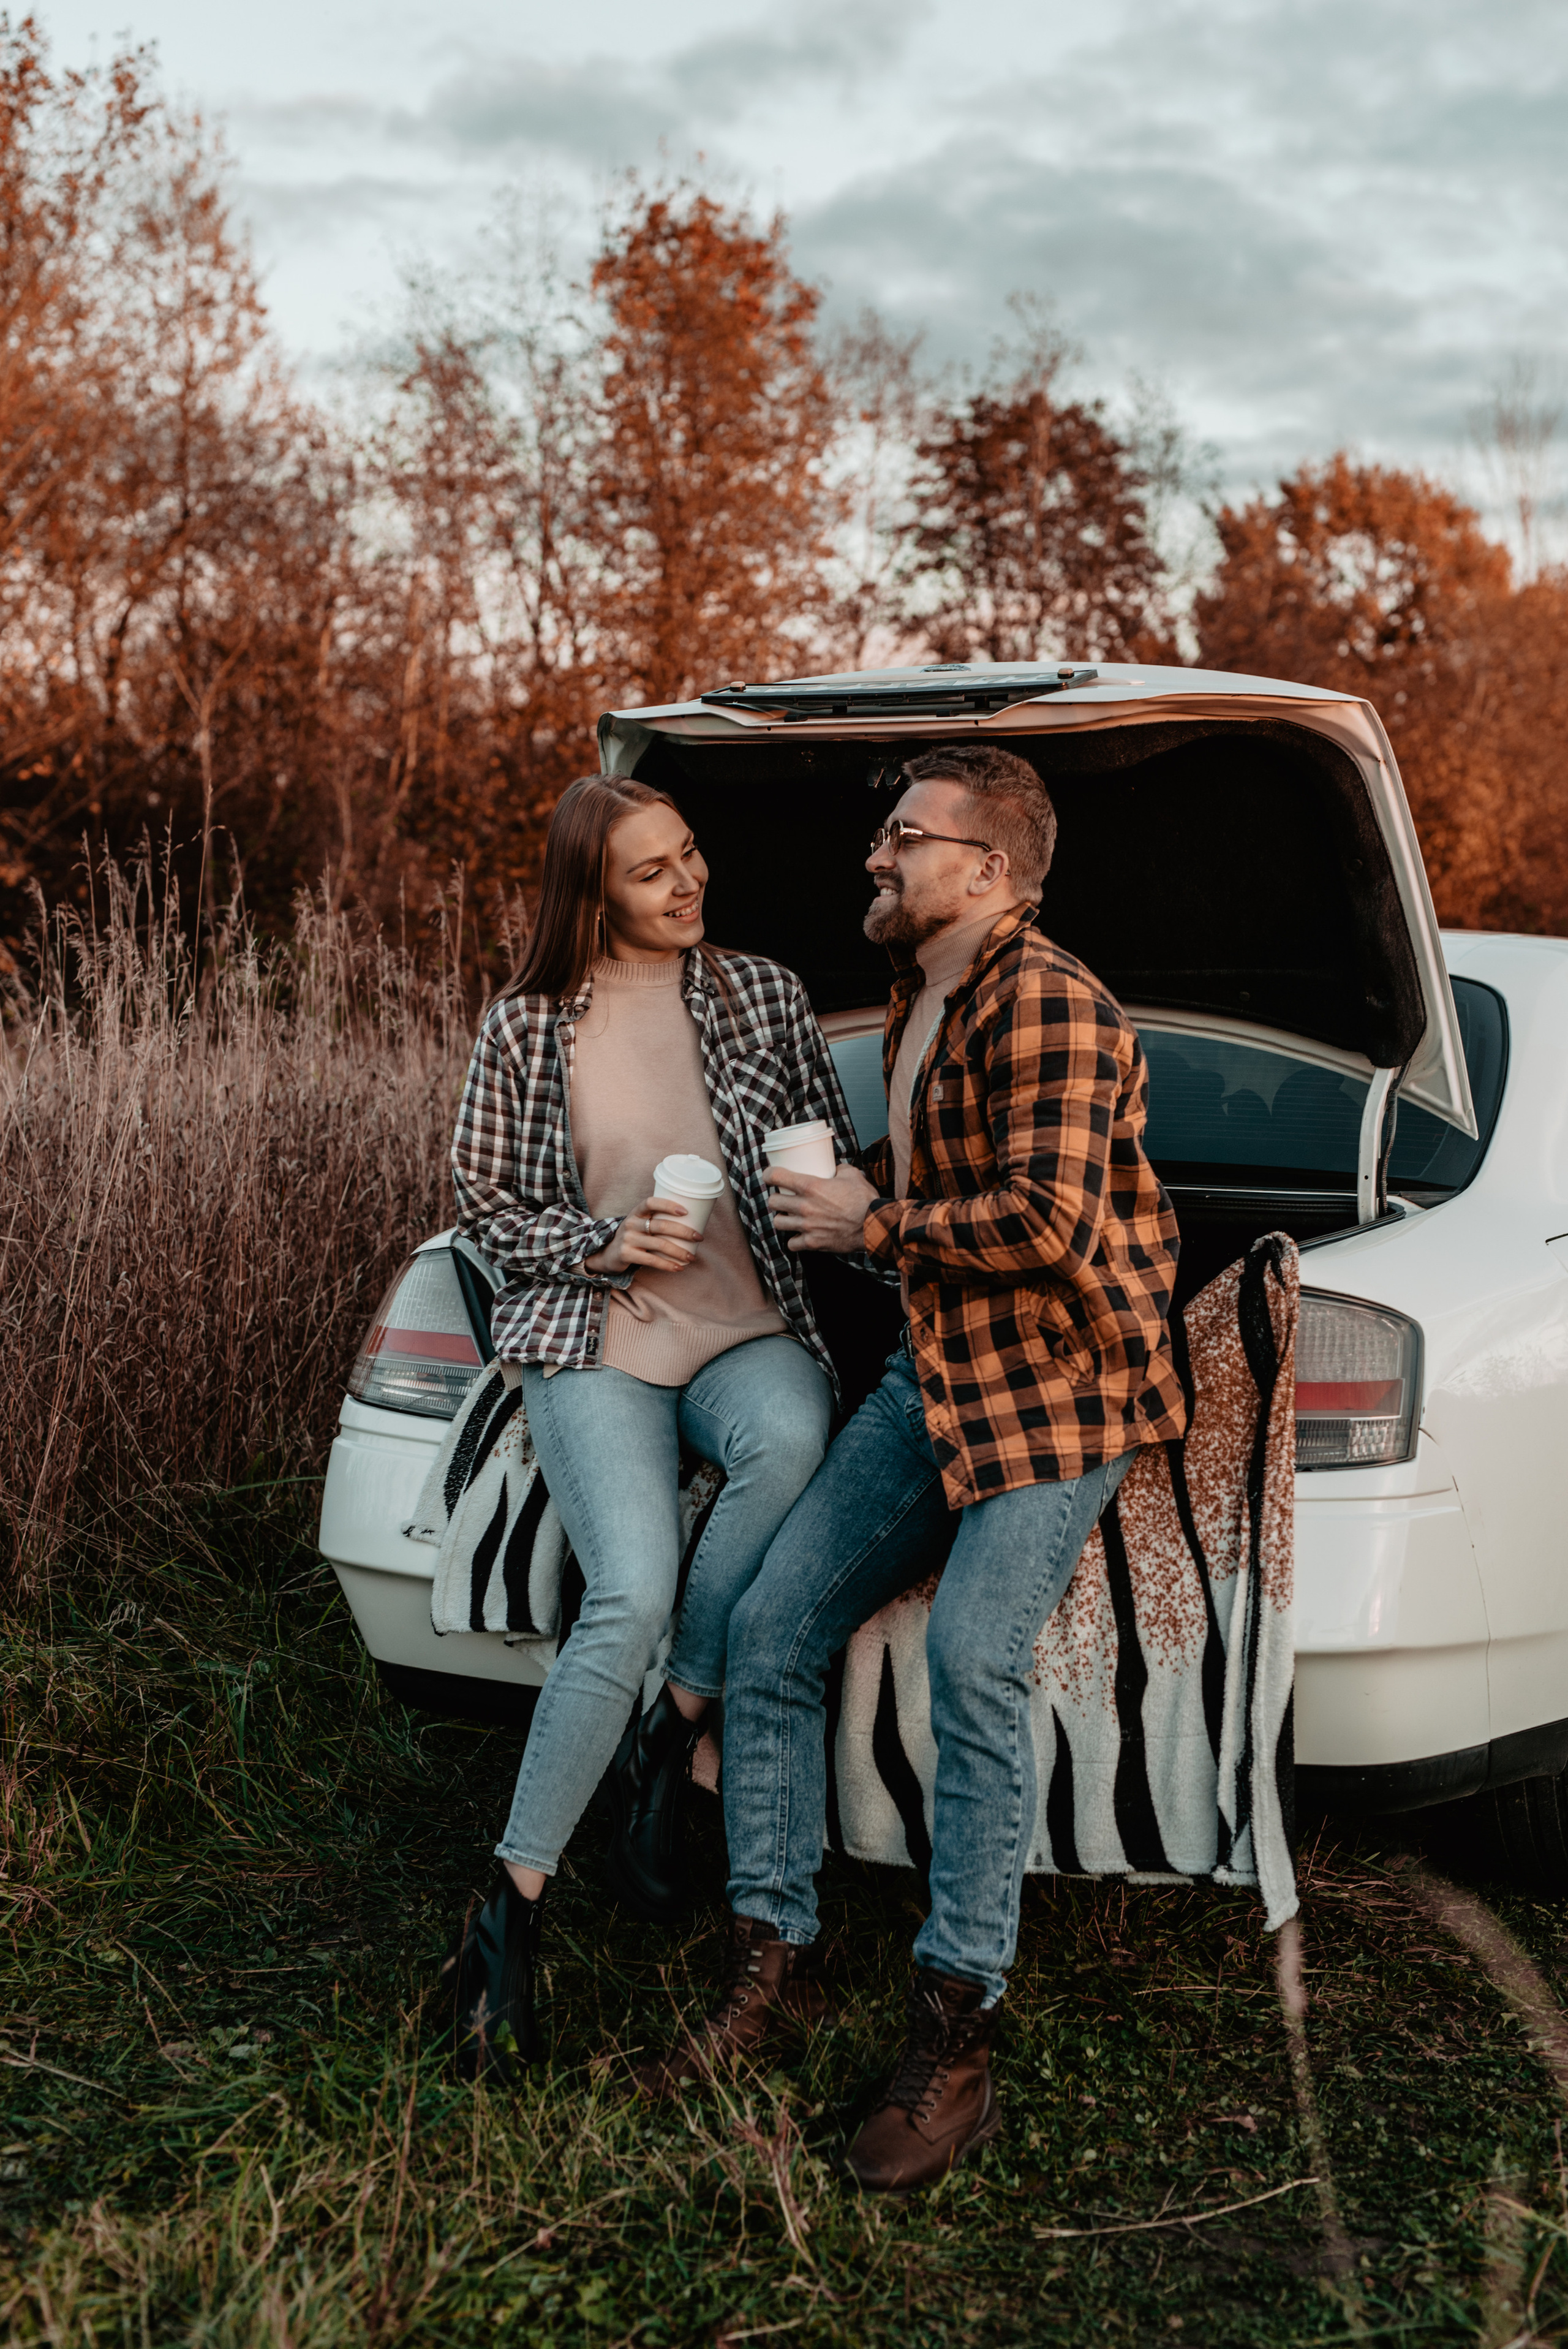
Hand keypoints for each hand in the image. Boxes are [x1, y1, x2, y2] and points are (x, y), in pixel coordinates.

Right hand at [583, 1194, 700, 1276]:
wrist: (609, 1253)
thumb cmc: (634, 1236)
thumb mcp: (640, 1223)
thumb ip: (657, 1220)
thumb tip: (691, 1223)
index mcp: (636, 1212)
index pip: (651, 1202)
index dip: (668, 1205)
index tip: (685, 1212)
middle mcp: (631, 1223)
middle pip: (661, 1225)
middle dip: (683, 1232)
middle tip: (699, 1237)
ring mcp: (628, 1239)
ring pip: (660, 1245)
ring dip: (680, 1252)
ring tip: (692, 1257)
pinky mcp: (627, 1254)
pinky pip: (652, 1260)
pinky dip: (668, 1265)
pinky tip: (679, 1267)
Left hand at [765, 1163, 879, 1253]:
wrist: (874, 1226)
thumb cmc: (865, 1200)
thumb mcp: (853, 1175)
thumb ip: (840, 1169)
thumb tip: (835, 1168)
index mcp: (811, 1186)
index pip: (777, 1176)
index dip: (769, 1175)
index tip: (770, 1176)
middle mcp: (805, 1206)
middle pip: (773, 1201)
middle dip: (776, 1198)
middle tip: (783, 1197)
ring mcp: (807, 1226)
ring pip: (778, 1222)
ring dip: (782, 1218)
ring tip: (789, 1216)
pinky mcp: (813, 1243)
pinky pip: (791, 1244)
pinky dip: (794, 1240)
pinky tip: (799, 1235)